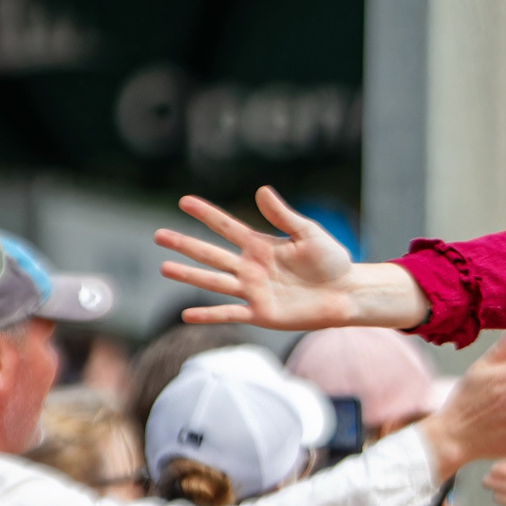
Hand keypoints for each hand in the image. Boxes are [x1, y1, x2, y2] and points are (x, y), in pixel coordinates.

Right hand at [157, 186, 428, 331]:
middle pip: (211, 254)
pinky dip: (209, 314)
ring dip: (189, 275)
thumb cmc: (331, 260)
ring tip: (164, 267)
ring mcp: (254, 291)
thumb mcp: (308, 234)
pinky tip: (186, 315)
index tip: (183, 200)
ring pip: (214, 281)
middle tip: (158, 234)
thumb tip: (262, 190)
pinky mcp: (262, 313)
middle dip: (185, 244)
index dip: (206, 214)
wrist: (347, 292)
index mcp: (261, 245)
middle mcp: (251, 268)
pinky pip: (230, 313)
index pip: (227, 227)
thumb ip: (284, 216)